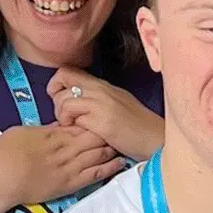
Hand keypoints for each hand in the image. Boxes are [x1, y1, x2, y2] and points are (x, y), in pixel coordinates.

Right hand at [0, 124, 122, 207]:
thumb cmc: (5, 152)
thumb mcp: (25, 132)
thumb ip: (47, 129)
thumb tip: (61, 125)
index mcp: (55, 134)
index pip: (83, 125)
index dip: (96, 121)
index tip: (105, 118)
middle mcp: (67, 149)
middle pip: (96, 138)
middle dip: (108, 133)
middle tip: (120, 131)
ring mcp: (71, 167)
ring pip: (100, 154)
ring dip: (113, 148)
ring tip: (123, 144)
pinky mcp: (71, 184)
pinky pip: (96, 174)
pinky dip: (111, 167)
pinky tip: (121, 162)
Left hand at [47, 68, 162, 160]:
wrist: (156, 141)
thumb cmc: (138, 127)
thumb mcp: (117, 104)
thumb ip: (97, 99)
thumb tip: (74, 100)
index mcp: (104, 85)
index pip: (68, 71)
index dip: (57, 84)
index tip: (61, 99)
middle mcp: (102, 90)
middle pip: (62, 79)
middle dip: (56, 99)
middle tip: (66, 116)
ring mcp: (102, 104)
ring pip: (64, 101)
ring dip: (62, 116)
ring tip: (73, 126)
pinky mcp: (102, 121)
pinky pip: (74, 118)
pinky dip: (72, 126)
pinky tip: (82, 132)